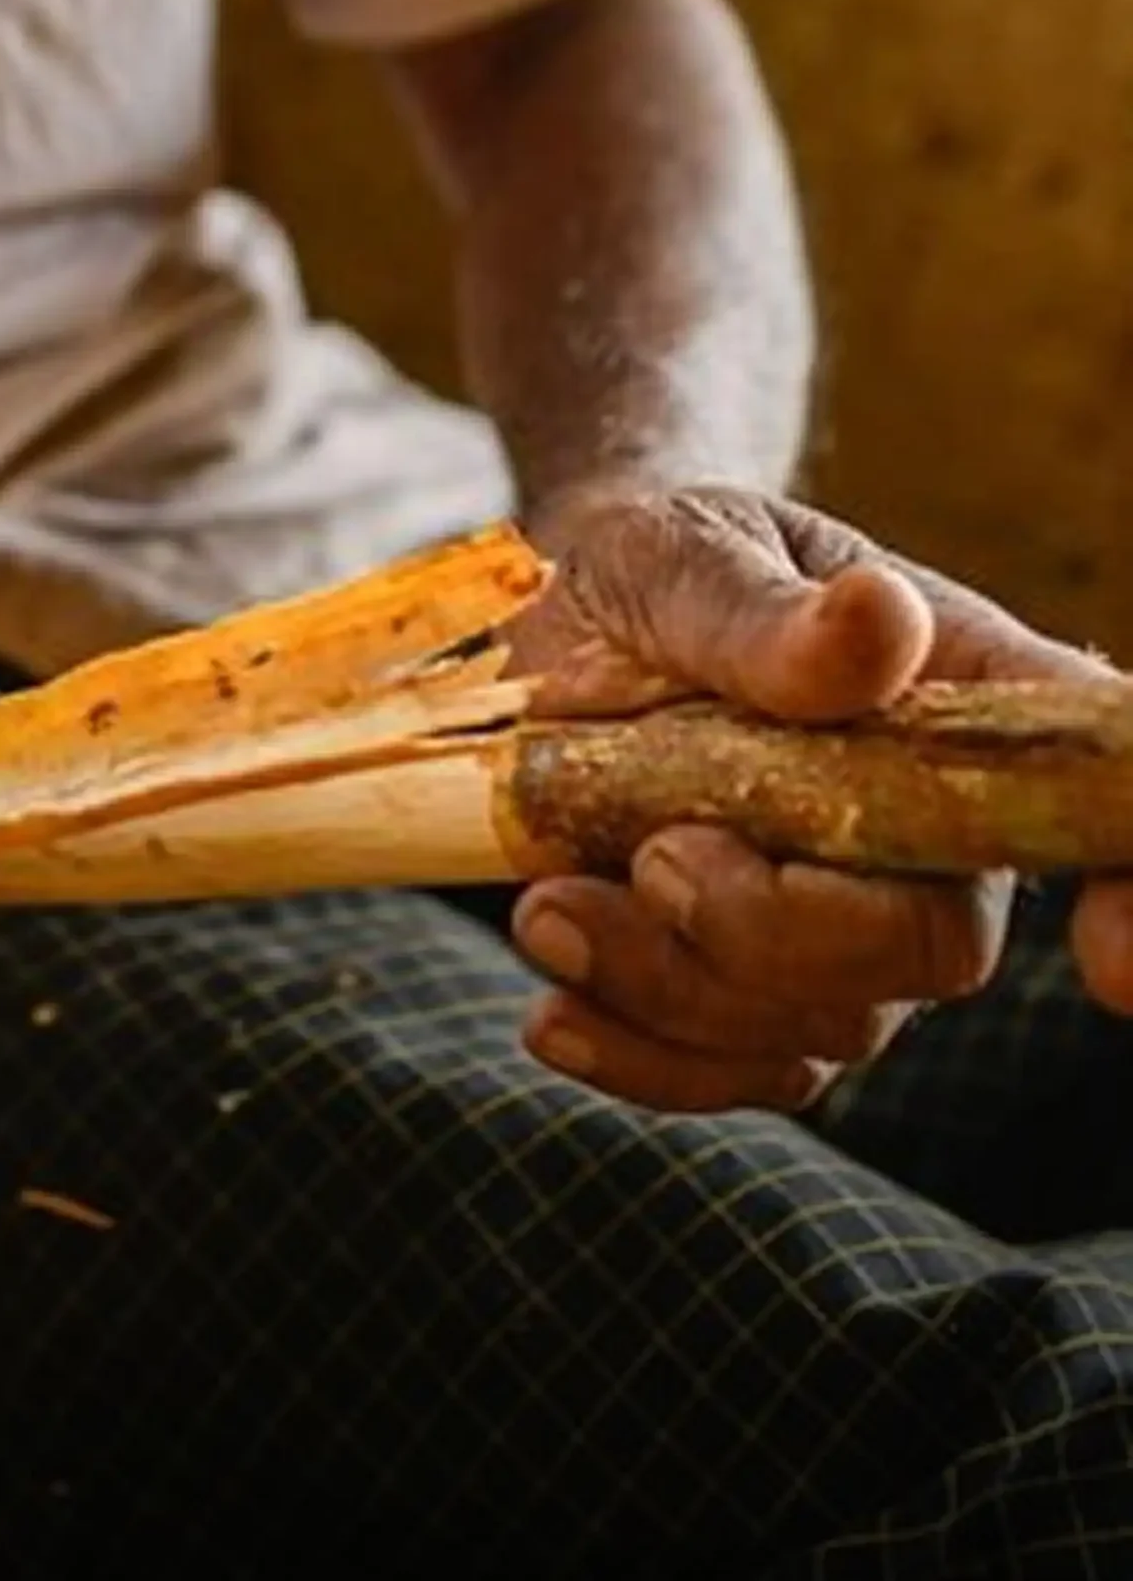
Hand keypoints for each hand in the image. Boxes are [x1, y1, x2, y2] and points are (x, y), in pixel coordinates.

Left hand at [505, 486, 1118, 1112]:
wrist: (548, 634)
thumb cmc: (660, 571)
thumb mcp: (690, 552)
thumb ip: (770, 610)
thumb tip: (876, 622)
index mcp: (968, 711)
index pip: (1109, 805)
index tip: (1112, 956)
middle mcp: (934, 841)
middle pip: (931, 949)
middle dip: (778, 929)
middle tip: (649, 856)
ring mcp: (845, 928)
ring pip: (813, 1024)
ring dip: (668, 988)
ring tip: (548, 905)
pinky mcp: (744, 989)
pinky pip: (723, 1072)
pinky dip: (635, 1057)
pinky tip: (554, 1017)